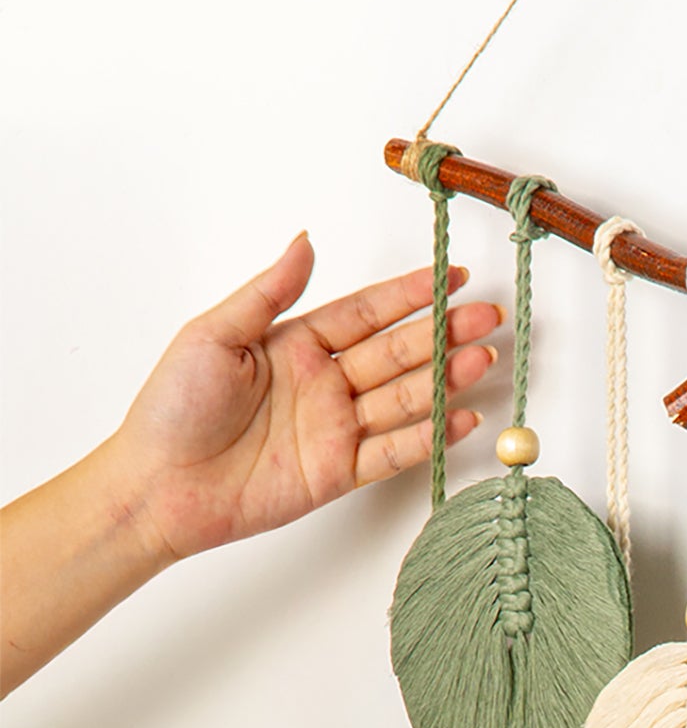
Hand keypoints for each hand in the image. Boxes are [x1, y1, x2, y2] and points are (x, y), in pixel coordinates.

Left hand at [1, 235, 502, 691]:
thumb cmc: (172, 408)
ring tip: (485, 359)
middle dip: (444, 333)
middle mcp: (324, 382)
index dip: (411, 294)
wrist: (156, 486)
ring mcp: (336, 428)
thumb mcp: (213, 334)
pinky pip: (395, 451)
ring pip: (404, 398)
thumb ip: (269, 292)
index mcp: (296, 344)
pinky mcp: (339, 472)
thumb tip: (304, 241)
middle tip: (488, 316)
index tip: (452, 275)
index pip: (367, 312)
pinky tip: (463, 416)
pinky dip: (431, 437)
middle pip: (398, 352)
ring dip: (447, 379)